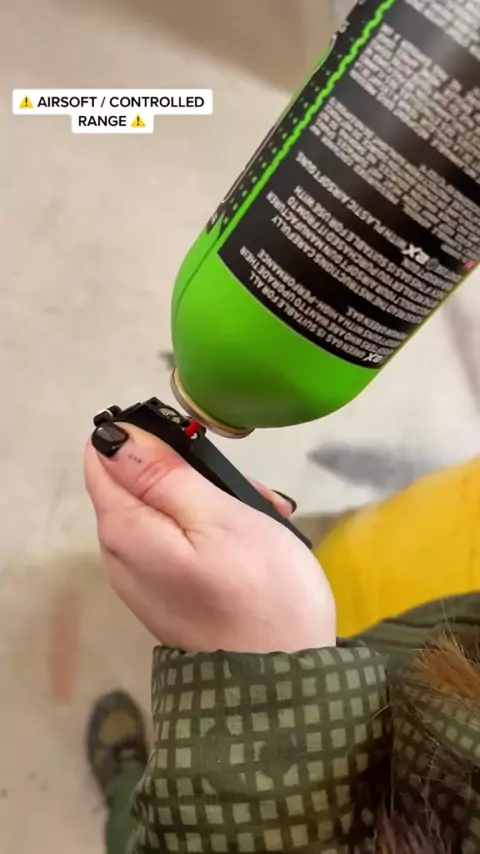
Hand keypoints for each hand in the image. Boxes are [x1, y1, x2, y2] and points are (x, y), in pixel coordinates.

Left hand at [84, 423, 335, 652]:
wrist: (280, 685)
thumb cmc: (259, 591)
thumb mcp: (218, 516)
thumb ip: (162, 474)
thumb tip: (112, 436)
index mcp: (125, 528)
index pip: (104, 455)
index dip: (146, 437)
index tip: (196, 445)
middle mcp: (121, 552)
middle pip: (140, 481)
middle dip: (192, 471)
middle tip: (247, 488)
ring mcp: (144, 577)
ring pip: (168, 508)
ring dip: (213, 500)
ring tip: (261, 514)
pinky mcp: (169, 593)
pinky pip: (180, 540)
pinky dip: (214, 530)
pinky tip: (252, 541)